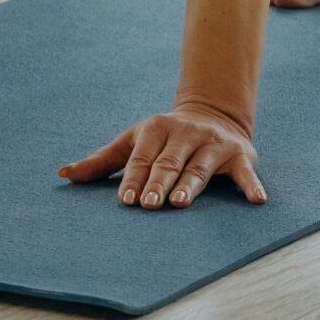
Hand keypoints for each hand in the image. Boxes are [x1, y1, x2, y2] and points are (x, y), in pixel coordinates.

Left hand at [59, 103, 265, 209]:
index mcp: (155, 129)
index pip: (143, 158)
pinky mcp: (239, 155)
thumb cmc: (163, 138)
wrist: (212, 114)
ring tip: (180, 203)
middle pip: (169, 163)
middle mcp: (184, 134)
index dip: (134, 178)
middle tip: (150, 205)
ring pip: (199, 168)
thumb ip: (102, 160)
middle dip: (159, 184)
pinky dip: (251, 185)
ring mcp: (212, 144)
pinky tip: (257, 200)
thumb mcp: (133, 141)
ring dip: (190, 185)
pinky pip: (245, 173)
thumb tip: (62, 174)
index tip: (126, 200)